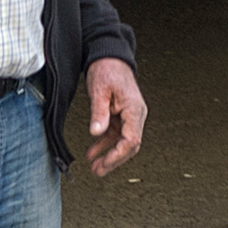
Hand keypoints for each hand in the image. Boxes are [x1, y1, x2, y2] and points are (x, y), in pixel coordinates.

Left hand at [85, 59, 146, 177]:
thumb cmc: (107, 69)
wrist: (109, 56)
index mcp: (134, 110)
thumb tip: (96, 132)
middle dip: (114, 160)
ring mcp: (129, 116)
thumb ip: (98, 112)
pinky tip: (92, 152)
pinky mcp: (120, 115)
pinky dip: (104, 144)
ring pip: (122, 142)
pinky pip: (114, 135)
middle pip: (129, 145)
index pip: (131, 140)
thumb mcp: (99, 90)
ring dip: (108, 155)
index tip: (104, 164)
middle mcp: (135, 115)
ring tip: (94, 167)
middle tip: (98, 171)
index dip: (118, 155)